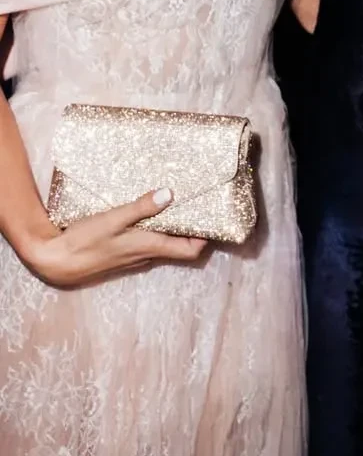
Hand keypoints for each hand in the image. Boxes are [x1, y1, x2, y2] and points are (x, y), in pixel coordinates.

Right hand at [21, 188, 207, 287]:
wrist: (54, 262)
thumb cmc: (84, 241)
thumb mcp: (113, 219)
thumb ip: (141, 208)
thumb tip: (169, 194)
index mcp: (149, 247)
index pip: (190, 251)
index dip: (205, 238)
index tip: (214, 219)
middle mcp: (145, 256)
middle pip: (179, 247)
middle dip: (192, 229)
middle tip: (198, 206)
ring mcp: (133, 258)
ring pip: (163, 245)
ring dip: (172, 229)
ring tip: (177, 205)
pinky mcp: (121, 255)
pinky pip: (147, 244)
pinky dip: (155, 231)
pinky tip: (148, 214)